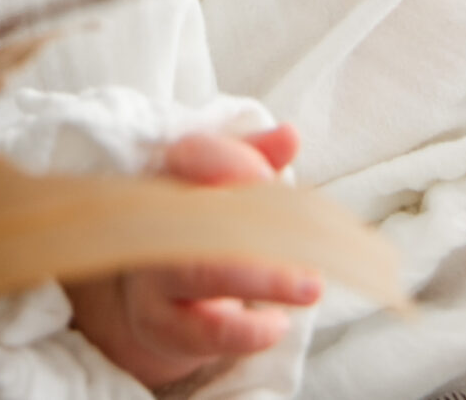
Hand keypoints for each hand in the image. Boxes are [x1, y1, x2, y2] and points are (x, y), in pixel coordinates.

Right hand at [64, 126, 318, 389]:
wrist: (160, 302)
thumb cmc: (204, 231)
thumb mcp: (230, 191)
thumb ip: (258, 159)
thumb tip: (289, 134)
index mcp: (172, 177)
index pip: (190, 155)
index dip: (229, 162)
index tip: (267, 176)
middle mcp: (156, 222)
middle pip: (195, 214)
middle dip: (253, 223)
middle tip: (310, 242)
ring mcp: (153, 275)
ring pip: (200, 273)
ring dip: (263, 278)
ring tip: (312, 286)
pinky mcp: (162, 324)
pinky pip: (201, 331)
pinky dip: (246, 330)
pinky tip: (279, 324)